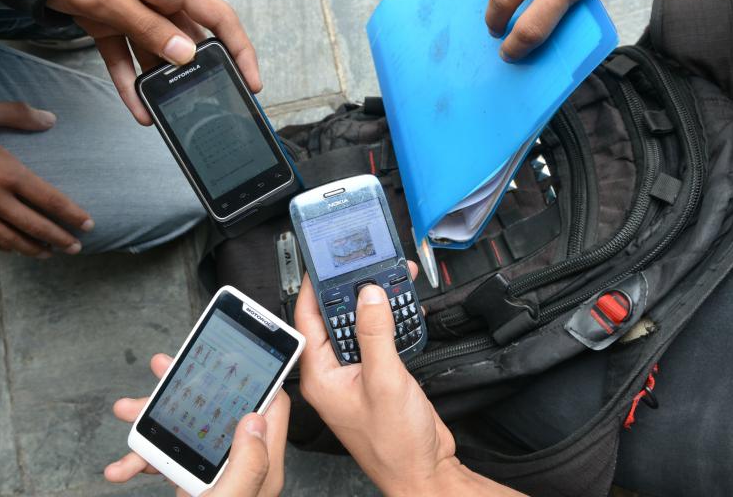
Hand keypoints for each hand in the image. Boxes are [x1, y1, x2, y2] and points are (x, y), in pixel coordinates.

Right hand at [0, 97, 92, 257]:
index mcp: (7, 174)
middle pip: (36, 227)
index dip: (71, 214)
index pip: (50, 200)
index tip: (88, 225)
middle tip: (75, 248)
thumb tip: (50, 118)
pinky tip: (9, 249)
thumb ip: (16, 114)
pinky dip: (1, 248)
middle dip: (59, 239)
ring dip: (32, 249)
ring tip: (47, 254)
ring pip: (11, 241)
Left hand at [47, 0, 260, 124]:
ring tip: (171, 117)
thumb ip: (147, 27)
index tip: (251, 81)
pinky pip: (126, 57)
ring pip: (157, 54)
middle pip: (190, 42)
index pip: (219, 19)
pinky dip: (131, 83)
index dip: (240, 50)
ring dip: (162, 86)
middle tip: (210, 106)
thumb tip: (185, 56)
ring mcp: (133, 10)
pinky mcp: (108, 20)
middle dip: (201, 76)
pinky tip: (138, 109)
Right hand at [106, 353, 288, 496]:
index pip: (270, 410)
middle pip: (221, 412)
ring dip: (154, 421)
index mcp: (260, 468)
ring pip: (189, 434)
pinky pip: (171, 464)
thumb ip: (247, 463)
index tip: (230, 353)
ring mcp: (217, 479)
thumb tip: (255, 417)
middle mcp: (241, 469)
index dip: (253, 377)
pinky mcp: (196, 491)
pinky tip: (122, 465)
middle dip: (186, 389)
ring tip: (126, 410)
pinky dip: (143, 460)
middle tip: (160, 368)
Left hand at [294, 263, 473, 494]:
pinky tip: (403, 309)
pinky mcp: (377, 377)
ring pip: (359, 327)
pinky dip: (390, 323)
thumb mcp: (384, 380)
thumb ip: (375, 334)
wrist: (424, 471)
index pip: (308, 318)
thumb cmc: (396, 444)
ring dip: (375, 305)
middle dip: (352, 291)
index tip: (324, 262)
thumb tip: (368, 295)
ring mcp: (355, 376)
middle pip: (335, 319)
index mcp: (321, 375)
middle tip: (365, 265)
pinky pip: (378, 340)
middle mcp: (333, 374)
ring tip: (389, 279)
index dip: (315, 287)